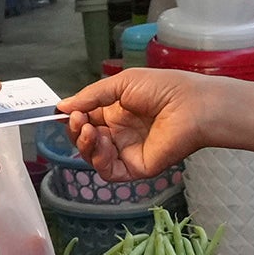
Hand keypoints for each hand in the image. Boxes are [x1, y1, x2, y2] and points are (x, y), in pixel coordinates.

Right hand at [57, 66, 235, 179]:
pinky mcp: (136, 167)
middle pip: (86, 140)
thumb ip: (91, 97)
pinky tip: (101, 143)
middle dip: (77, 131)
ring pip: (94, 157)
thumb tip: (62, 106)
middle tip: (79, 121)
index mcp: (116, 111)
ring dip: (85, 145)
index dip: (74, 118)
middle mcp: (120, 133)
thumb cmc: (163, 88)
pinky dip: (99, 160)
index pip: (86, 120)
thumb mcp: (121, 84)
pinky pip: (109, 171)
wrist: (191, 105)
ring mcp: (127, 151)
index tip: (66, 112)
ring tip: (89, 130)